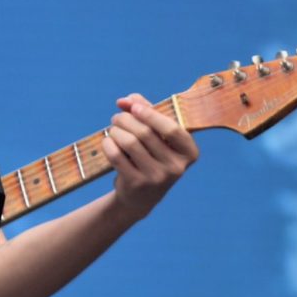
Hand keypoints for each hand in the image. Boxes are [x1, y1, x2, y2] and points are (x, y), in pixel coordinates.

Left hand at [101, 93, 198, 222]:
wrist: (140, 197)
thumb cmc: (151, 157)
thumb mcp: (156, 136)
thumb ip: (145, 112)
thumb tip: (126, 99)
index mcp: (189, 153)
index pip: (172, 129)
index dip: (151, 114)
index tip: (134, 107)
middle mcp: (176, 167)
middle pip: (145, 133)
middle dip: (125, 119)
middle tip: (116, 118)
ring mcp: (156, 178)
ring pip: (129, 142)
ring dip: (116, 131)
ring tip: (113, 129)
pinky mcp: (137, 184)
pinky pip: (116, 155)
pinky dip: (108, 144)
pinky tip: (107, 141)